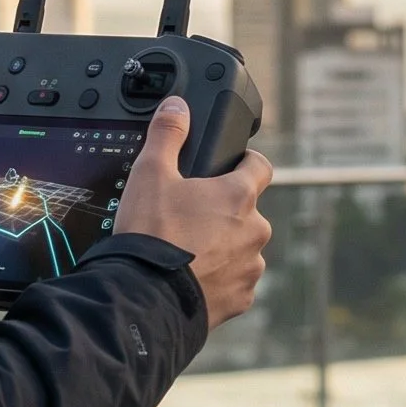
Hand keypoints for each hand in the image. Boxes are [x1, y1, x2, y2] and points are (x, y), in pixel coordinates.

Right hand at [115, 96, 271, 327]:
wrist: (145, 297)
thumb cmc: (151, 234)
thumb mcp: (150, 174)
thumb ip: (167, 135)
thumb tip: (177, 106)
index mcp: (239, 196)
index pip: (261, 166)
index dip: (246, 162)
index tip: (231, 166)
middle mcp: (255, 231)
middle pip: (247, 212)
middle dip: (224, 213)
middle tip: (190, 218)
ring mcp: (251, 267)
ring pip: (242, 249)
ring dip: (223, 248)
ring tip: (188, 252)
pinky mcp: (241, 300)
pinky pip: (233, 283)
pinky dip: (217, 280)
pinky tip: (191, 279)